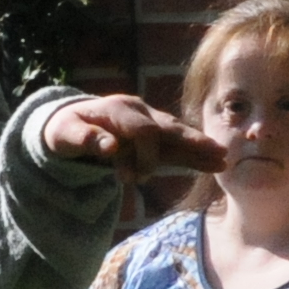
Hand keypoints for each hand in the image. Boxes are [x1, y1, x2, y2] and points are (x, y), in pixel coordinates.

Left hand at [40, 94, 230, 182]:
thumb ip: (84, 139)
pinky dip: (194, 153)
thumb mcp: (64, 134)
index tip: (129, 179)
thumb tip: (109, 147)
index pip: (145, 131)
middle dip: (192, 142)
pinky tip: (215, 162)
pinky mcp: (154, 134)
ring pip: (178, 135)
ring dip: (200, 148)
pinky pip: (176, 144)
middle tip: (216, 155)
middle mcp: (140, 112)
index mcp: (119, 110)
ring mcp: (150, 121)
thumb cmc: (66, 129)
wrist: (71, 119)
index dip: (144, 155)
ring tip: (223, 159)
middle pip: (170, 127)